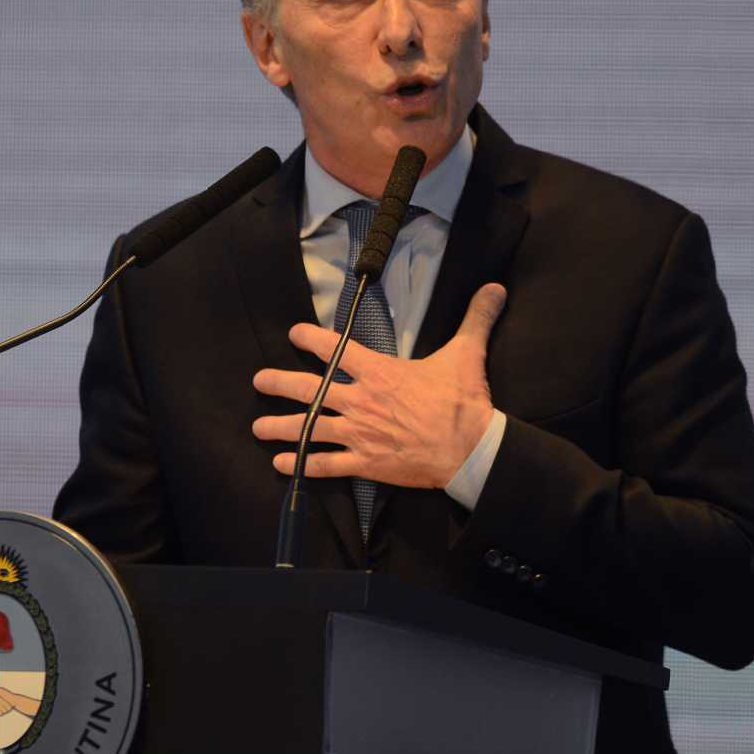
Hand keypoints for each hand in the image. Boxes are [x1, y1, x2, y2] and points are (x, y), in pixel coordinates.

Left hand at [251, 283, 505, 488]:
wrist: (470, 449)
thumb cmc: (463, 402)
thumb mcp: (467, 354)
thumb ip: (475, 319)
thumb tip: (495, 288)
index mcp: (379, 372)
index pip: (336, 349)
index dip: (311, 339)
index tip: (294, 334)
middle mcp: (361, 401)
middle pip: (310, 390)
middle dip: (279, 384)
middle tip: (258, 382)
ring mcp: (360, 433)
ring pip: (310, 429)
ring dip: (281, 428)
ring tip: (258, 429)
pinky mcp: (366, 463)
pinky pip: (326, 464)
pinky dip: (302, 465)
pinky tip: (284, 465)